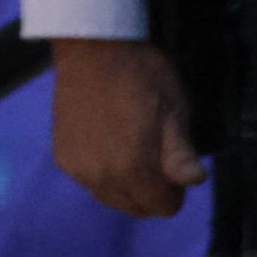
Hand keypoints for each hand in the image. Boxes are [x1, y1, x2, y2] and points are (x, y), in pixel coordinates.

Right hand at [49, 39, 206, 219]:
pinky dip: (101, 171)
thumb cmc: (142, 75)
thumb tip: (194, 180)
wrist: (92, 48)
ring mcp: (77, 169)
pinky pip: (89, 181)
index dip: (175, 188)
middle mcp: (100, 178)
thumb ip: (180, 153)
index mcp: (132, 170)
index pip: (163, 207)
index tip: (172, 160)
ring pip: (111, 197)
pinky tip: (105, 142)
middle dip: (150, 189)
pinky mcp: (61, 157)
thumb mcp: (174, 109)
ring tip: (129, 146)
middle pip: (136, 208)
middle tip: (153, 152)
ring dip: (125, 183)